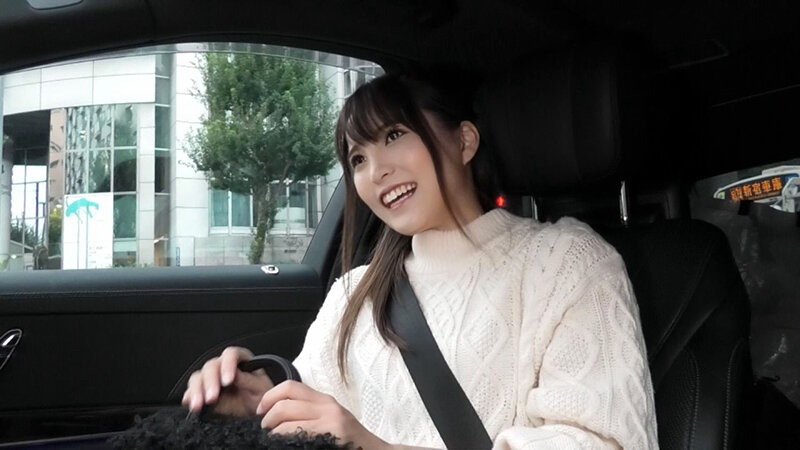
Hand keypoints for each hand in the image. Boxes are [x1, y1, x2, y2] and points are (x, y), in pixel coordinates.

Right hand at [182, 346, 273, 415]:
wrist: (254, 410)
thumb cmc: (260, 395)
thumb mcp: (260, 388)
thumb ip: (248, 380)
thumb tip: (235, 375)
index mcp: (240, 359)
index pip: (231, 355)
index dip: (227, 365)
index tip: (228, 381)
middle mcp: (223, 365)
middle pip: (211, 366)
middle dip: (210, 382)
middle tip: (212, 398)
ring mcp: (211, 377)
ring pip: (198, 377)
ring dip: (197, 391)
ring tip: (198, 405)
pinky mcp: (203, 390)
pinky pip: (192, 390)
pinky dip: (190, 397)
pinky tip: (191, 404)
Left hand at [257, 380, 390, 448]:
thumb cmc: (350, 441)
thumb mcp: (331, 420)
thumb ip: (309, 413)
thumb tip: (276, 415)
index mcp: (324, 400)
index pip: (290, 387)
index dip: (269, 397)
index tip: (260, 412)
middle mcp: (327, 406)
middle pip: (284, 404)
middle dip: (266, 419)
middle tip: (264, 431)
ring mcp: (331, 421)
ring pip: (286, 421)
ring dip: (272, 433)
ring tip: (272, 441)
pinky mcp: (332, 434)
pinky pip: (297, 435)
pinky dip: (283, 441)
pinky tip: (285, 446)